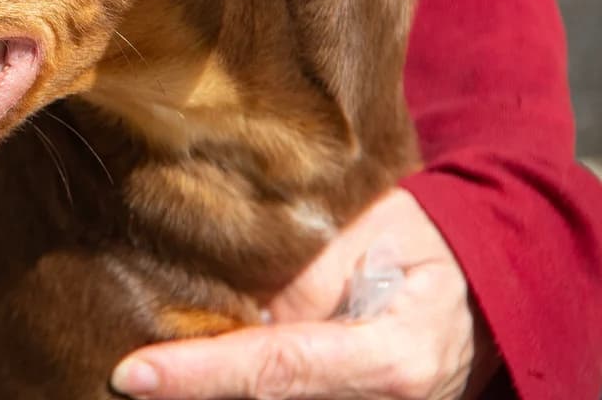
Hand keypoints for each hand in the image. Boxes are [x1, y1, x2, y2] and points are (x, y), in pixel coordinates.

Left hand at [110, 189, 497, 398]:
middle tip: (124, 379)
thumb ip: (300, 279)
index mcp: (390, 357)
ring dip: (208, 395)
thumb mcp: (370, 234)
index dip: (197, 378)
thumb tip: (229, 314)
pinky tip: (191, 380)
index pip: (274, 371)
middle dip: (191, 396)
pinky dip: (240, 391)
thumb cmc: (430, 242)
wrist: (491, 286)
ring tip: (148, 378)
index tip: (130, 375)